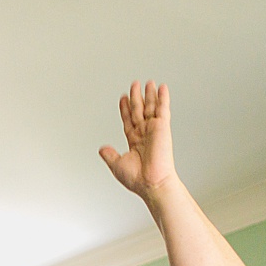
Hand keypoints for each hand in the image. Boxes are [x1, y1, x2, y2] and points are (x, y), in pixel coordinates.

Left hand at [98, 81, 176, 198]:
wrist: (151, 182)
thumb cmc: (138, 179)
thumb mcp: (117, 165)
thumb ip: (109, 155)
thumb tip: (102, 149)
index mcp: (134, 141)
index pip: (129, 120)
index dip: (126, 109)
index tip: (123, 98)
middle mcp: (144, 134)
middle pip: (139, 110)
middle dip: (136, 97)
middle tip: (134, 84)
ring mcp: (154, 129)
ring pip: (151, 107)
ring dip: (149, 94)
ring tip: (147, 83)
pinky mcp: (163, 128)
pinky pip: (163, 109)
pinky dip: (163, 98)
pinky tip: (162, 88)